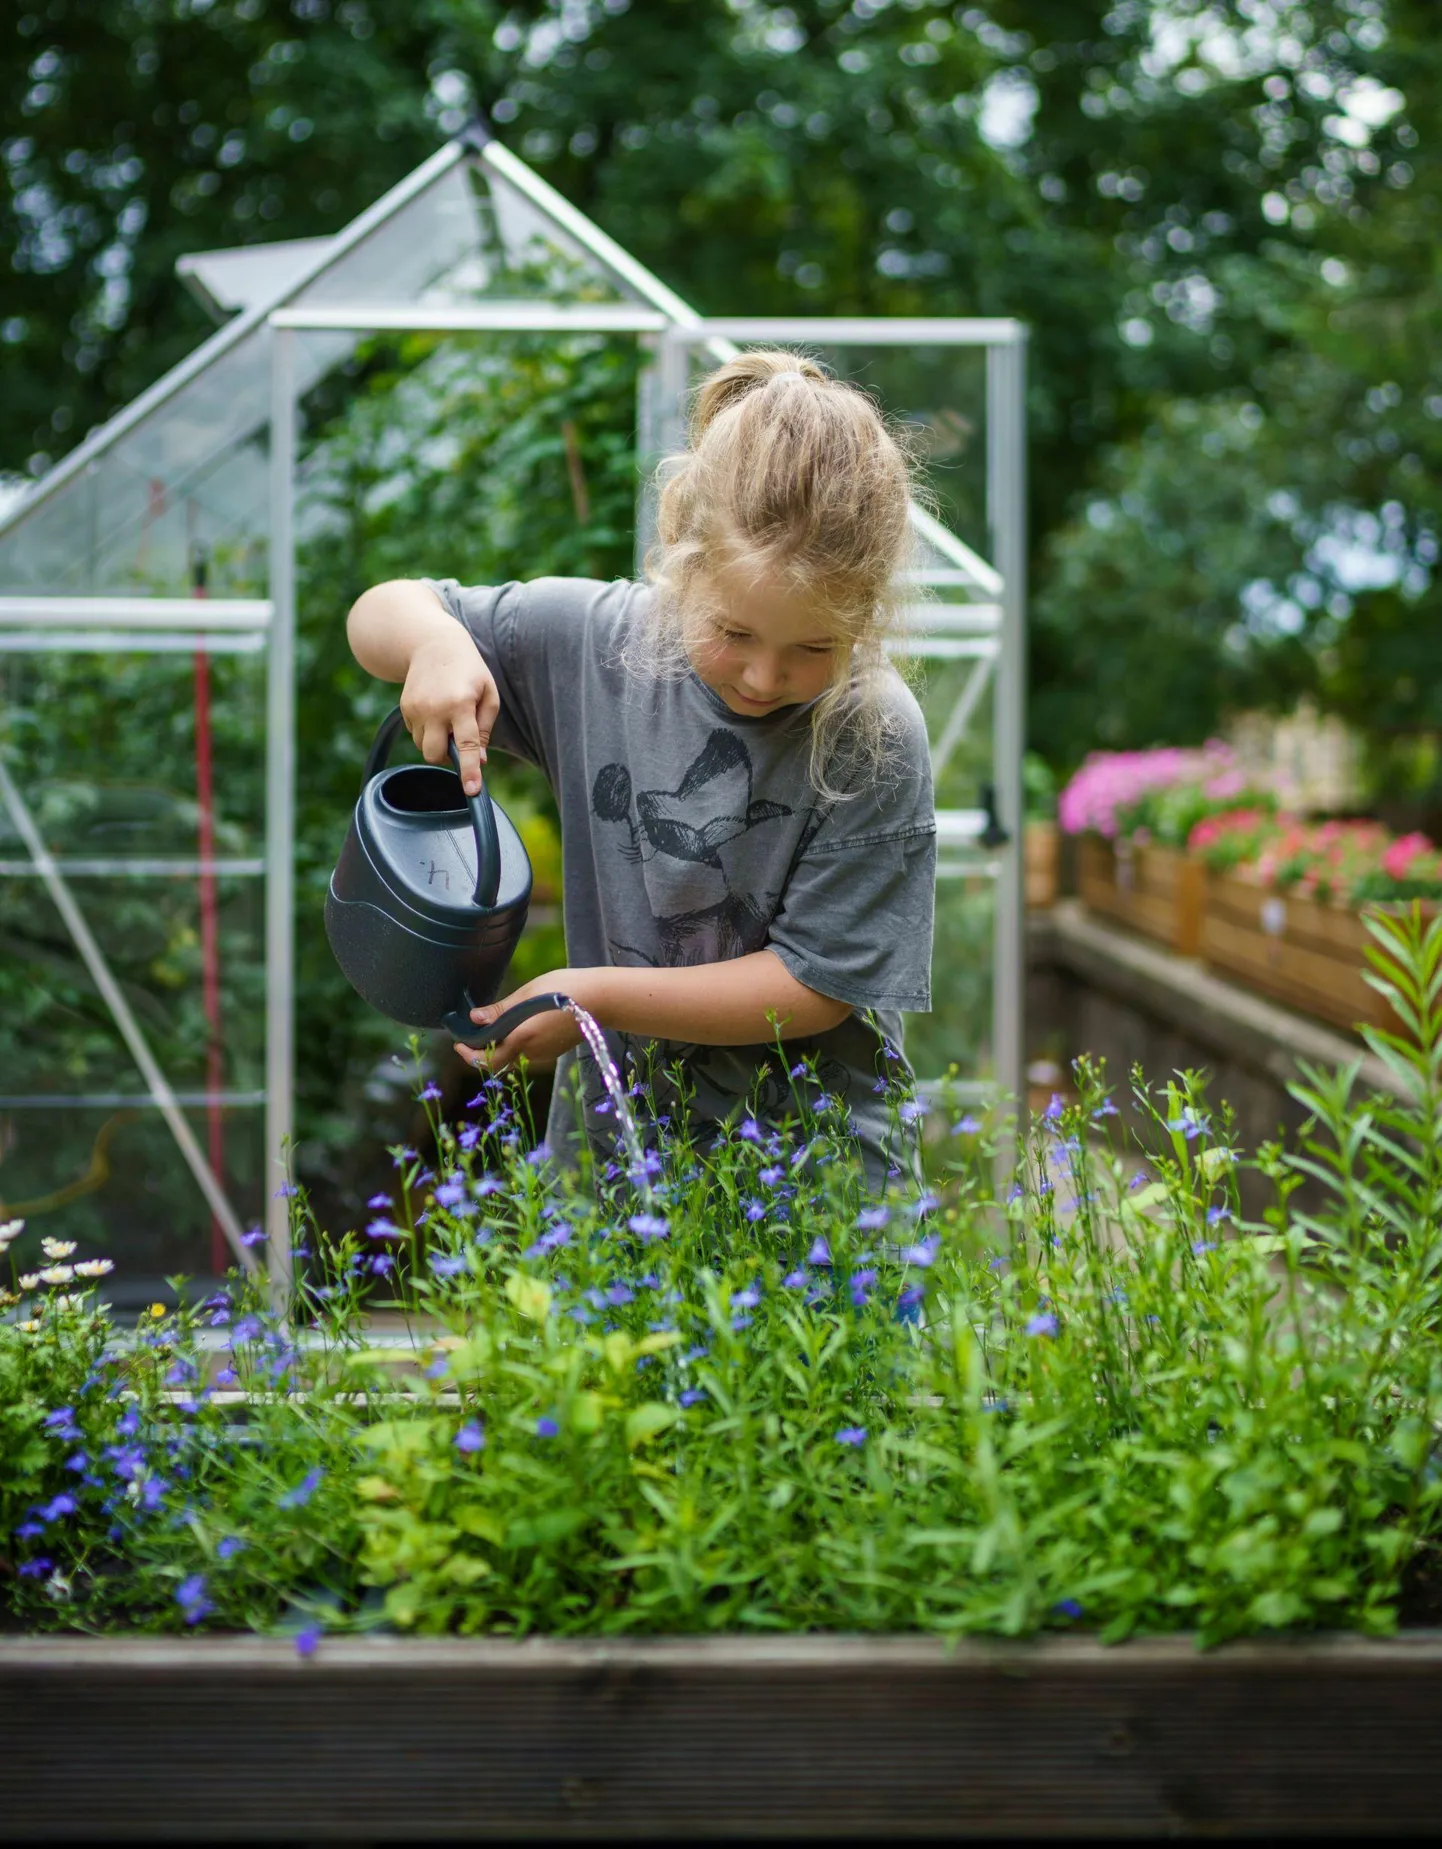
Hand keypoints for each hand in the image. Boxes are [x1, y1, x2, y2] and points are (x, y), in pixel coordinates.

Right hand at [400, 633, 499, 796]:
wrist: (433, 644)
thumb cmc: (468, 670)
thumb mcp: (488, 694)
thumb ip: (485, 729)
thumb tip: (479, 761)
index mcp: (461, 703)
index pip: (466, 744)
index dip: (468, 770)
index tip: (471, 791)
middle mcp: (435, 708)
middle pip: (434, 754)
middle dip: (446, 757)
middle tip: (458, 740)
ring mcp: (415, 708)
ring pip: (423, 747)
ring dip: (436, 742)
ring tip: (447, 718)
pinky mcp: (404, 708)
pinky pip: (415, 735)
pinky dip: (426, 732)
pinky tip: (435, 711)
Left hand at [453, 970, 591, 1073]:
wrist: (603, 999)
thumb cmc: (565, 989)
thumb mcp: (528, 993)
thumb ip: (501, 1010)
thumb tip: (475, 1018)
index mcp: (522, 1038)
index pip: (488, 1059)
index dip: (470, 1055)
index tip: (459, 1043)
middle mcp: (533, 1052)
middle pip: (499, 1061)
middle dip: (483, 1051)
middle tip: (472, 1037)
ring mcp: (546, 1053)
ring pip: (514, 1056)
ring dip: (501, 1046)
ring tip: (495, 1025)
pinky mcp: (555, 1050)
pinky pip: (529, 1051)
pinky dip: (518, 1043)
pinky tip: (520, 1025)